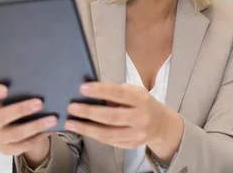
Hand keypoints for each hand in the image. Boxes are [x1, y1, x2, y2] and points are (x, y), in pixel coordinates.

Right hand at [0, 84, 57, 166]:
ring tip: (52, 120)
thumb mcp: (22, 97)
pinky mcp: (6, 149)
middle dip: (21, 109)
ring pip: (15, 133)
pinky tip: (48, 131)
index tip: (5, 89)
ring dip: (35, 126)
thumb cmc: (23, 107)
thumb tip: (42, 87)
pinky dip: (37, 138)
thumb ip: (25, 91)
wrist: (27, 129)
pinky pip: (22, 146)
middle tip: (39, 103)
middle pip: (0, 116)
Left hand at [65, 83, 182, 160]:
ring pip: (108, 133)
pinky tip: (83, 130)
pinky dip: (94, 135)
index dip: (100, 91)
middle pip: (112, 116)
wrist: (161, 123)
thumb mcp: (134, 92)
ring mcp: (137, 133)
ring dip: (87, 128)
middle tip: (72, 108)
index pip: (118, 94)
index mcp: (141, 98)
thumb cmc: (142, 103)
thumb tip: (90, 92)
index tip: (83, 88)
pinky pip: (109, 141)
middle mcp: (141, 117)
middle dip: (89, 112)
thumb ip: (116, 92)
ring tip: (71, 123)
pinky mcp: (131, 144)